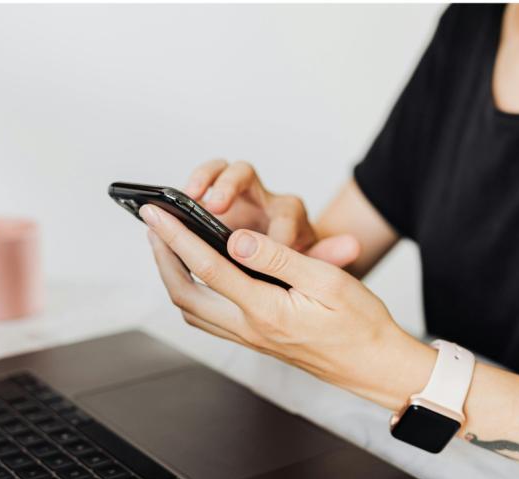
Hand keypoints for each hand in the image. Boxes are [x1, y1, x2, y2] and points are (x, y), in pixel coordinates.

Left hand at [140, 203, 434, 411]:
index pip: (207, 267)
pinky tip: (196, 278)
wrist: (374, 365)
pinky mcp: (256, 342)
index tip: (156, 213)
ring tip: (167, 246)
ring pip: (192, 311)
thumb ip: (278, 258)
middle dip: (161, 257)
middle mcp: (250, 329)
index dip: (177, 236)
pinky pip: (209, 320)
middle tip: (152, 226)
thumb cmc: (360, 323)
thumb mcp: (327, 281)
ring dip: (172, 276)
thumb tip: (238, 239)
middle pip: (184, 294)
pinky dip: (192, 295)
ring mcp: (250, 339)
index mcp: (266, 310)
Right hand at [183, 159, 359, 267]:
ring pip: (215, 172)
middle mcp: (260, 199)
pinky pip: (193, 193)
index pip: (285, 209)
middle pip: (243, 173)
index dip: (276, 229)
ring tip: (186, 200)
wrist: (288, 263)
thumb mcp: (321, 265)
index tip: (270, 247)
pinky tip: (165, 220)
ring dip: (201, 181)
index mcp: (289, 213)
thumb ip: (330, 255)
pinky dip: (181, 200)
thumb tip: (353, 246)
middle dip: (227, 184)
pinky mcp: (209, 211)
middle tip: (214, 205)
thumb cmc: (302, 265)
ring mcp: (232, 201)